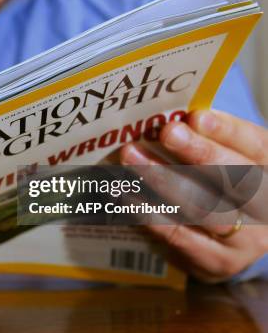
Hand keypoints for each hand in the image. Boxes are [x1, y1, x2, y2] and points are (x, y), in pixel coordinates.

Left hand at [120, 110, 267, 282]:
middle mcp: (265, 207)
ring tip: (132, 158)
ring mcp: (244, 240)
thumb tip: (170, 118)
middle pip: (235, 179)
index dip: (226, 131)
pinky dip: (148, 213)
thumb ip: (206, 139)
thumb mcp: (226, 159)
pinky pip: (179, 236)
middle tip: (166, 133)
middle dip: (198, 153)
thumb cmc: (220, 186)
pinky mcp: (215, 262)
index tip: (195, 118)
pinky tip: (125, 194)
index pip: (255, 146)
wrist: (232, 245)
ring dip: (164, 180)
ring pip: (204, 208)